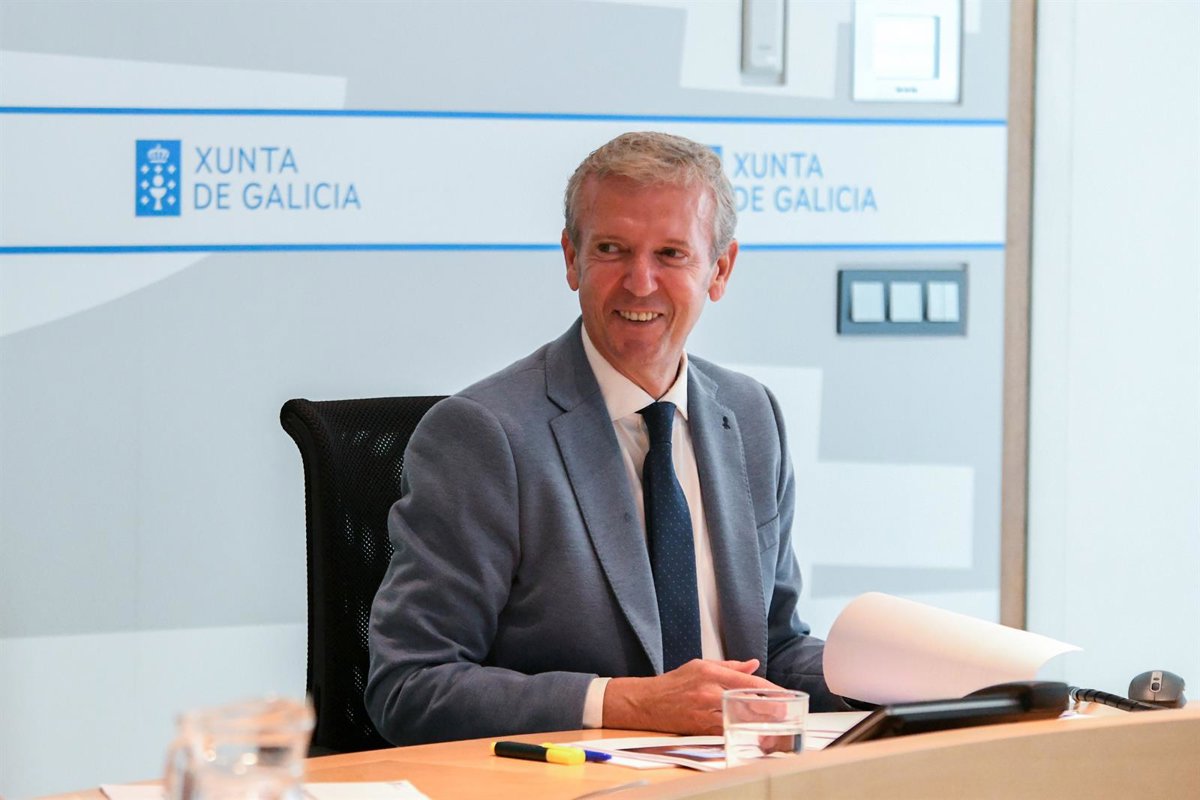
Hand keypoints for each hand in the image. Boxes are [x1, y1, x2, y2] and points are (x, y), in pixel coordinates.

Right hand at [602, 659, 779, 734]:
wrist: (646, 702)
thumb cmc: (674, 683)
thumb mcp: (700, 665)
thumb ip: (730, 666)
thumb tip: (754, 664)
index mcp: (710, 673)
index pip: (747, 681)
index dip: (770, 688)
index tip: (785, 694)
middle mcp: (708, 692)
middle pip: (747, 701)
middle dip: (770, 708)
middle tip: (786, 712)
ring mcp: (704, 712)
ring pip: (739, 718)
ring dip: (759, 722)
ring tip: (776, 724)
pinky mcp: (700, 728)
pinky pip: (726, 731)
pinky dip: (740, 731)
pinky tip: (753, 732)